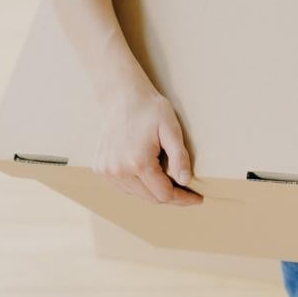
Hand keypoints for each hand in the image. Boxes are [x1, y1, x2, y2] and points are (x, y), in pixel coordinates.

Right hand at [95, 84, 201, 205]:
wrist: (122, 98)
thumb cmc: (150, 110)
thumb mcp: (171, 129)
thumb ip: (179, 156)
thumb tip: (185, 181)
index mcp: (138, 163)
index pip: (164, 195)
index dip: (182, 198)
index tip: (197, 199)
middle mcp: (119, 171)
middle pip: (150, 198)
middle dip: (170, 197)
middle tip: (187, 193)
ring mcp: (107, 171)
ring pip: (136, 194)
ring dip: (153, 192)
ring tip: (169, 182)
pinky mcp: (100, 168)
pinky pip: (123, 187)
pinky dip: (137, 186)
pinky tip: (149, 177)